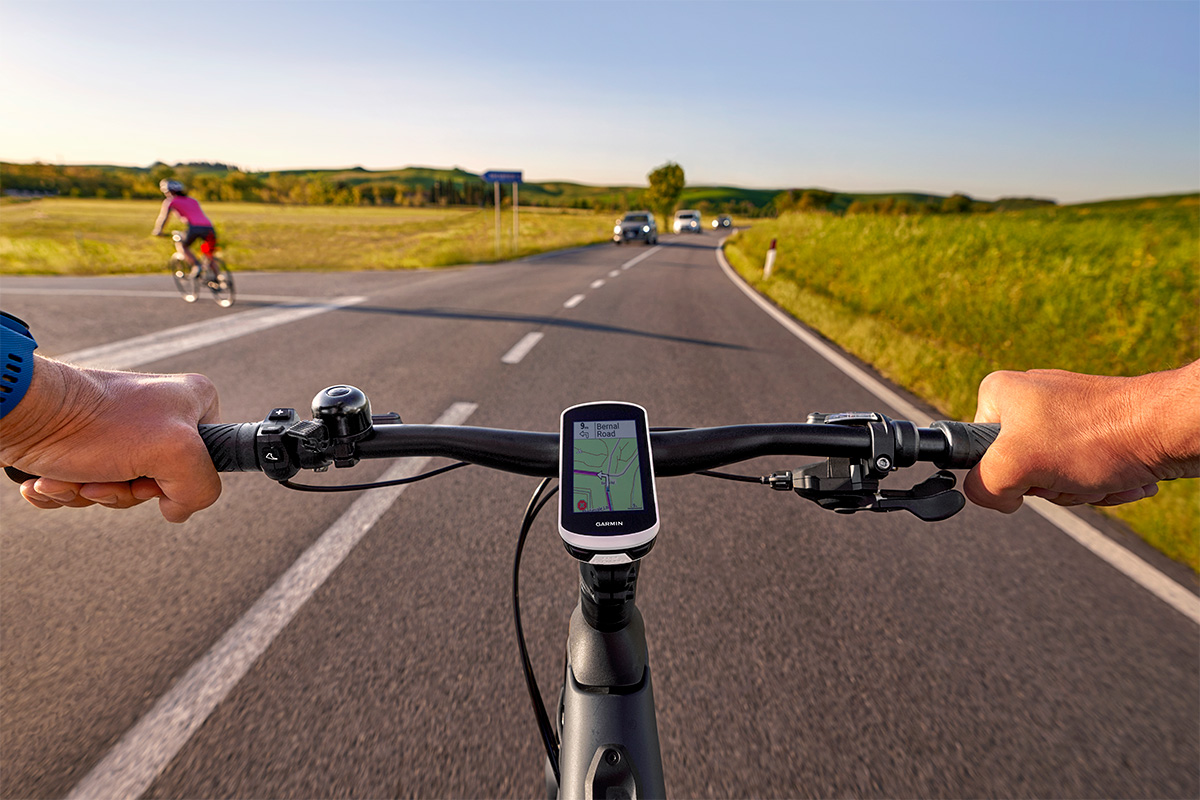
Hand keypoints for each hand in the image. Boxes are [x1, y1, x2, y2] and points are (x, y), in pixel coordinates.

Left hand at [0, 357, 221, 521]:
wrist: (21, 413)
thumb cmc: (94, 421)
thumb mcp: (174, 452)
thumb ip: (202, 487)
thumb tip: (177, 508)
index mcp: (191, 403)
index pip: (212, 460)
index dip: (179, 481)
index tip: (151, 476)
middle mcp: (158, 415)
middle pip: (161, 483)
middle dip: (124, 492)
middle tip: (105, 477)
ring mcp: (120, 432)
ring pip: (121, 489)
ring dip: (89, 494)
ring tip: (71, 475)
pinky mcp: (84, 447)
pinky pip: (86, 488)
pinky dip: (66, 492)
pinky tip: (51, 478)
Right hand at [963, 363, 1199, 511]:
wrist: (1171, 429)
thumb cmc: (1097, 436)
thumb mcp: (1015, 464)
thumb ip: (980, 485)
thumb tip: (984, 496)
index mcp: (999, 394)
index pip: (977, 454)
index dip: (1004, 476)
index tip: (1031, 473)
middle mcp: (1030, 400)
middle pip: (1019, 470)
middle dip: (1052, 487)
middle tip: (1070, 476)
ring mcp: (1066, 415)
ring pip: (1055, 477)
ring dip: (1081, 489)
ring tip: (1101, 474)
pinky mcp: (1096, 430)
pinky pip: (1084, 472)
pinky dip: (1102, 484)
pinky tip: (1121, 477)